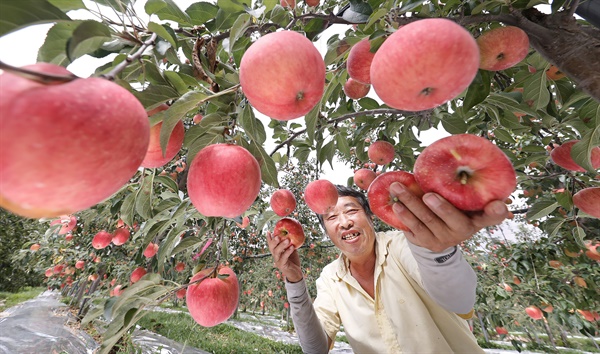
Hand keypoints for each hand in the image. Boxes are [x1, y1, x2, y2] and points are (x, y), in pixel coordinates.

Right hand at [266, 231, 302, 282]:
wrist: (296, 273)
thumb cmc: (293, 261)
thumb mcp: (292, 250)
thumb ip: (290, 243)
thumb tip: (292, 234)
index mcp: (276, 251)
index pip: (271, 244)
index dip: (269, 238)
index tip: (268, 231)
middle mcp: (275, 256)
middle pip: (272, 247)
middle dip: (274, 241)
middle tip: (278, 236)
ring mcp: (277, 261)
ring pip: (276, 252)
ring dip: (281, 245)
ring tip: (287, 240)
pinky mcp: (282, 265)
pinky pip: (284, 258)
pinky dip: (288, 252)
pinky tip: (292, 247)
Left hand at [389, 182, 508, 251]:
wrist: (438, 236)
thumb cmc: (452, 209)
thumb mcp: (462, 201)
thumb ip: (461, 187)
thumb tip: (451, 155)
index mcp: (476, 219)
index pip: (492, 217)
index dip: (496, 212)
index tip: (498, 204)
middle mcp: (462, 231)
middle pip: (451, 219)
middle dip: (440, 207)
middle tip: (428, 195)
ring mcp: (443, 239)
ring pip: (426, 223)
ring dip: (411, 206)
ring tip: (398, 191)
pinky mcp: (425, 243)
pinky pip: (412, 230)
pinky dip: (403, 217)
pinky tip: (394, 206)